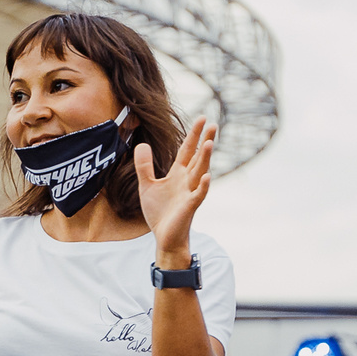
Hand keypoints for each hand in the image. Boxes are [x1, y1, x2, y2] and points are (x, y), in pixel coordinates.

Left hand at [135, 119, 215, 266]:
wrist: (164, 237)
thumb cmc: (159, 212)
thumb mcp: (147, 185)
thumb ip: (144, 166)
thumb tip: (142, 144)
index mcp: (178, 174)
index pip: (187, 150)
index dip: (193, 135)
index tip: (202, 119)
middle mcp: (187, 181)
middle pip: (198, 157)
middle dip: (205, 141)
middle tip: (213, 124)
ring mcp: (189, 193)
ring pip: (200, 172)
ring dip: (205, 158)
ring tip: (210, 143)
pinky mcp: (189, 207)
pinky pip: (198, 195)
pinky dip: (203, 186)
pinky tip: (206, 176)